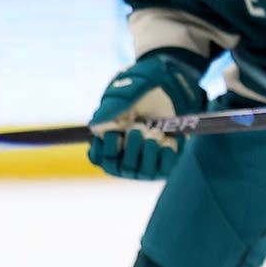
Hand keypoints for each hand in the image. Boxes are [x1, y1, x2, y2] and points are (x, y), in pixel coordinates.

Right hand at [87, 55, 204, 179]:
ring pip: (141, 172)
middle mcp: (123, 157)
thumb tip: (97, 127)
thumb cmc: (139, 95)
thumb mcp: (123, 97)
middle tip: (137, 128)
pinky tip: (167, 140)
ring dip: (147, 152)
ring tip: (154, 132)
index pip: (98, 159)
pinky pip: (163, 170)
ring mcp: (143, 163)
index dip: (106, 149)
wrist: (168, 94)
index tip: (115, 133)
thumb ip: (110, 110)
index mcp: (107, 142)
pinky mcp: (164, 164)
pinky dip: (165, 156)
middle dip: (129, 148)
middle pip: (119, 168)